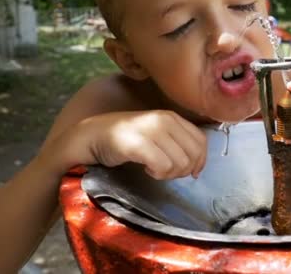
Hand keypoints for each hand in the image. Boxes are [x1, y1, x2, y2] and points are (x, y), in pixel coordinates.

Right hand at [43, 110, 206, 178]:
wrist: (89, 138)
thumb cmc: (124, 140)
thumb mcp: (156, 135)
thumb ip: (177, 144)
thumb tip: (197, 167)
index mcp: (171, 116)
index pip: (201, 141)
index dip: (200, 160)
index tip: (187, 171)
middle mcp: (163, 119)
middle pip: (193, 155)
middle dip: (183, 170)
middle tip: (165, 171)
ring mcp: (150, 130)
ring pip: (180, 163)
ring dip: (168, 174)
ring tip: (153, 170)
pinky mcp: (136, 143)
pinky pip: (163, 167)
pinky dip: (157, 174)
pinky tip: (145, 169)